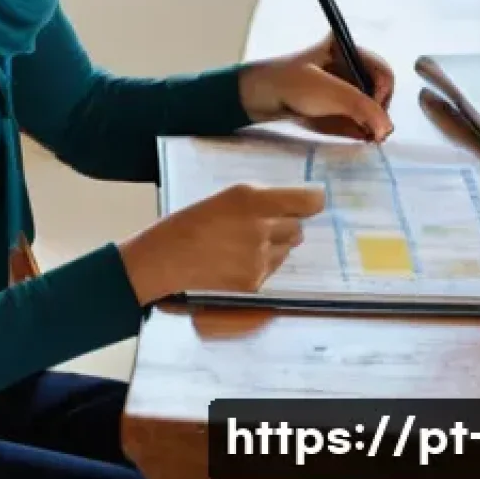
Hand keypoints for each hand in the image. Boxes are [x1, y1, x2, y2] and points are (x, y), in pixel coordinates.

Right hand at [118, 183, 325, 305]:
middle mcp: (261, 227)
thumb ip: (259, 199)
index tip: (313, 199)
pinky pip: (273, 267)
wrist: (166, 258)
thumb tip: (292, 206)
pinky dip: (263, 262)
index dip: (313, 200)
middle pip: (298, 227)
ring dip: (276, 244)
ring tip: (244, 242)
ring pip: (287, 248)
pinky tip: (237, 259)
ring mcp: (260, 257)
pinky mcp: (256, 281)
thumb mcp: (225, 197)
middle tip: (264, 223)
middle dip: (287, 224)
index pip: (307, 201)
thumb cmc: (190, 221)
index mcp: (251, 198)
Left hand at [238, 34, 394, 142]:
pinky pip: (358, 117)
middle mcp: (348, 65)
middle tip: (370, 131)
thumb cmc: (289, 84)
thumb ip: (361, 107)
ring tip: (363, 135)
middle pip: (380, 91)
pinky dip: (360, 127)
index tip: (370, 112)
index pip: (382, 72)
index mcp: (346, 49)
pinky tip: (356, 134)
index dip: (381, 94)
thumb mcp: (327, 92)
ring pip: (371, 107)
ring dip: (371, 122)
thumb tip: (386, 128)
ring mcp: (342, 85)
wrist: (258, 97)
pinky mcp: (336, 103)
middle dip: (377, 112)